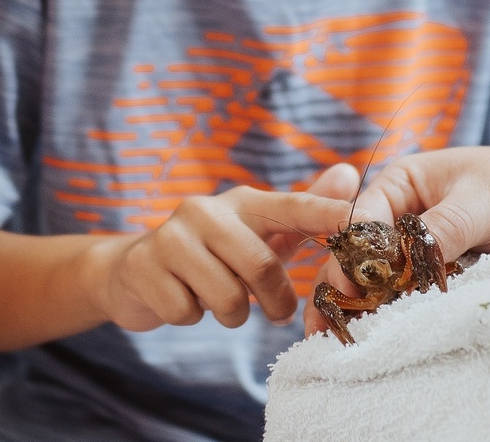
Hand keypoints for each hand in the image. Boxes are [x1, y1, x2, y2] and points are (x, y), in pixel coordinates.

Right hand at [87, 170, 359, 331]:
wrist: (132, 268)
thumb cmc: (211, 254)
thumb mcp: (256, 233)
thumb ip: (300, 211)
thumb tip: (348, 173)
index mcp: (241, 203)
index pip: (291, 205)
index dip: (325, 212)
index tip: (357, 218)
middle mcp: (206, 211)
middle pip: (260, 266)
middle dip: (274, 301)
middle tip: (276, 312)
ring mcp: (170, 237)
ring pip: (225, 297)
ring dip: (231, 314)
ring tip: (220, 302)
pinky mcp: (143, 267)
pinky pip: (186, 311)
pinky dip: (190, 317)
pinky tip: (182, 299)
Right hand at [304, 132, 489, 335]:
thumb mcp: (481, 200)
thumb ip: (443, 228)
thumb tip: (405, 265)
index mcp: (399, 186)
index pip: (360, 223)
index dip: (352, 257)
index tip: (352, 289)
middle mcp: (401, 218)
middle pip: (360, 257)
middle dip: (345, 287)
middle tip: (330, 326)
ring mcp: (420, 250)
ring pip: (383, 281)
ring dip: (368, 307)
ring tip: (345, 340)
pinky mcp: (441, 276)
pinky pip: (414, 296)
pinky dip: (401, 315)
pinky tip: (384, 337)